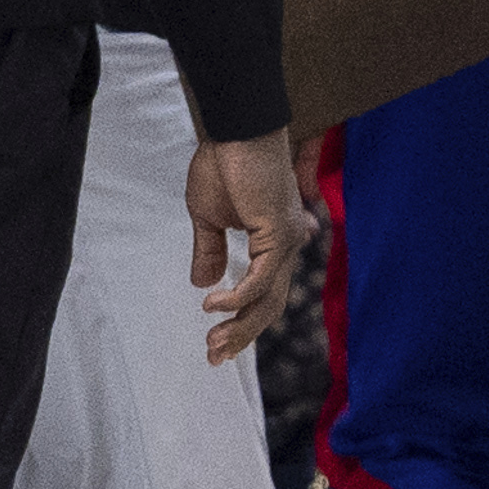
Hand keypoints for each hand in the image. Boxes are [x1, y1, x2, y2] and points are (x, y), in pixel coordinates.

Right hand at [184, 128, 309, 364]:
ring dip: (238, 325)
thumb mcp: (208, 217)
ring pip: (267, 300)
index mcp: (272, 246)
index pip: (263, 297)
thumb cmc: (223, 164)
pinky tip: (213, 305)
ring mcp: (285, 242)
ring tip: (212, 343)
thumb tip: (202, 283)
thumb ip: (209, 251)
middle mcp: (285, 248)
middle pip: (269, 307)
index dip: (241, 324)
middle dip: (240, 336)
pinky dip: (237, 297)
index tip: (215, 348)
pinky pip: (260, 278)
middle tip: (213, 357)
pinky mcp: (278, 234)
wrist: (234, 131)